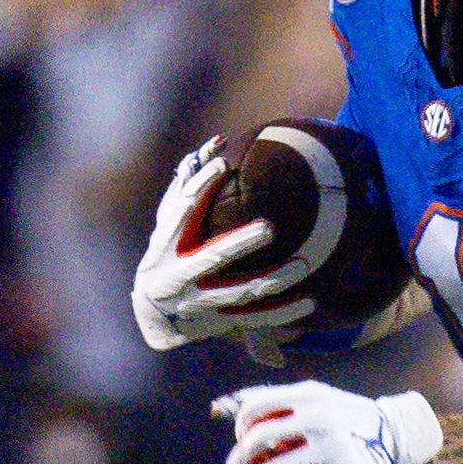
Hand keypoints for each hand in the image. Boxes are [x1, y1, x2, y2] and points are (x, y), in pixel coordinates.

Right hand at [132, 140, 307, 349]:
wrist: (151, 316)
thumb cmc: (164, 254)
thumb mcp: (167, 223)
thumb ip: (188, 184)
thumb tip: (217, 143)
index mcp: (166, 245)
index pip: (183, 212)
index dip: (200, 188)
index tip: (222, 164)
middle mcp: (180, 275)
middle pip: (213, 258)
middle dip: (240, 244)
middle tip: (269, 229)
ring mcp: (201, 301)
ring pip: (241, 291)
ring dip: (272, 279)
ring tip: (302, 265)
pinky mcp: (221, 320)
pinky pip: (257, 318)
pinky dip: (283, 311)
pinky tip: (310, 302)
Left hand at [212, 382, 442, 463]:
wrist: (401, 434)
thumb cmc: (346, 419)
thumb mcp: (314, 400)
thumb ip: (274, 405)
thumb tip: (216, 409)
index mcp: (306, 397)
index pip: (255, 409)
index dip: (240, 429)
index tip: (242, 445)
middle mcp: (317, 419)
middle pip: (258, 442)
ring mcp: (331, 450)